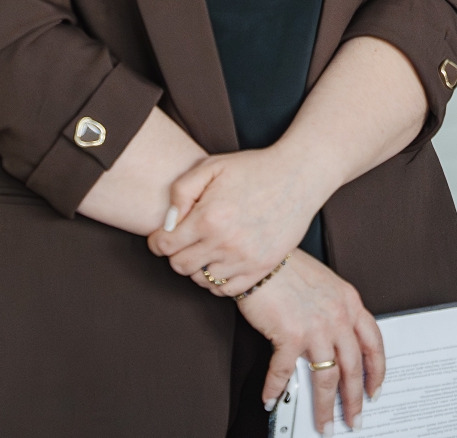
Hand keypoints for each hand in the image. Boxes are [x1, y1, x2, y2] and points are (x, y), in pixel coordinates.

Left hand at [149, 149, 314, 295]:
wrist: (298, 176)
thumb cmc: (253, 168)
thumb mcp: (212, 166)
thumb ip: (180, 191)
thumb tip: (167, 224)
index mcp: (208, 218)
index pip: (164, 247)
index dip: (157, 241)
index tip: (162, 236)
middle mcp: (225, 243)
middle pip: (180, 266)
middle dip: (176, 253)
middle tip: (185, 240)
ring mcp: (245, 259)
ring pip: (202, 279)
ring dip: (198, 266)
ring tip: (205, 248)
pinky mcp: (262, 268)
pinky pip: (226, 289)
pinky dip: (217, 280)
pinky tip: (221, 262)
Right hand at [239, 252, 384, 433]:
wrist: (263, 254)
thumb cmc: (289, 267)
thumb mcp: (325, 285)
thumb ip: (335, 311)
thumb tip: (334, 342)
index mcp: (350, 303)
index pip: (374, 343)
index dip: (377, 371)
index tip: (375, 390)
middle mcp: (338, 316)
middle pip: (354, 367)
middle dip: (355, 399)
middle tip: (355, 419)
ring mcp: (316, 326)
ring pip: (327, 377)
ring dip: (325, 406)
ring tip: (323, 424)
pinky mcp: (290, 333)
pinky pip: (284, 372)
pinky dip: (275, 389)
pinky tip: (270, 399)